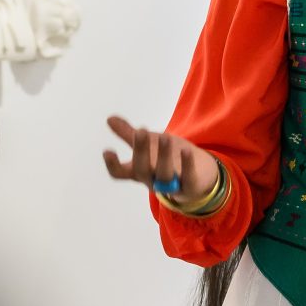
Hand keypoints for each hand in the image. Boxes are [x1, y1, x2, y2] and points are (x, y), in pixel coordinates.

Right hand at [101, 115, 220, 210]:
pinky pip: (188, 178)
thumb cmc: (168, 158)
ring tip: (164, 136)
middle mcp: (152, 180)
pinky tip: (186, 150)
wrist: (198, 176)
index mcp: (138, 171)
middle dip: (141, 151)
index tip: (108, 150)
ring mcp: (170, 186)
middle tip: (141, 131)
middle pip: (142, 171)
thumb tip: (109, 118)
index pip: (120, 173)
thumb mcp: (149, 144)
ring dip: (163, 156)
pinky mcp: (190, 187)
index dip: (112, 164)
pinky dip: (187, 165)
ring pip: (164, 175)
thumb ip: (129, 134)